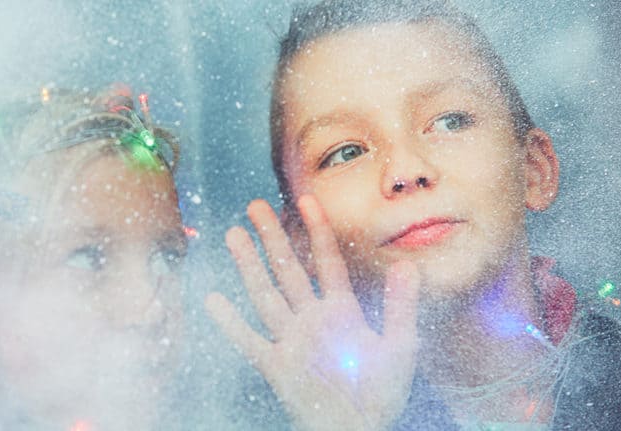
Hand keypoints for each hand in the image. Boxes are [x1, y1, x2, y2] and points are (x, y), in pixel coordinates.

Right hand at [205, 196, 419, 430]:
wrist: (357, 430)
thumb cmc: (381, 394)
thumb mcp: (399, 347)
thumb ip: (400, 307)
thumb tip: (408, 265)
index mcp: (341, 311)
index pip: (326, 262)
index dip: (317, 231)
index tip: (307, 200)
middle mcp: (311, 319)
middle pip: (287, 270)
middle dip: (272, 238)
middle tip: (255, 205)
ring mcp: (291, 340)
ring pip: (265, 295)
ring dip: (249, 266)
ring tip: (233, 234)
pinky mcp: (276, 366)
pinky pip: (250, 341)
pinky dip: (231, 323)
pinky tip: (212, 299)